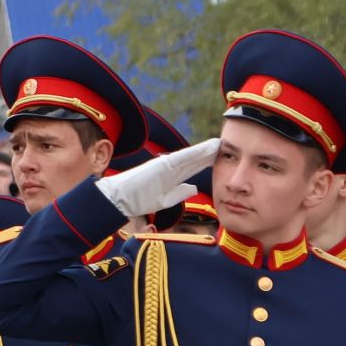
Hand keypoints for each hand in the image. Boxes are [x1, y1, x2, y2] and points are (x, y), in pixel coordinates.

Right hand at [95, 138, 218, 223]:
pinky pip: (182, 157)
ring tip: (219, 144)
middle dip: (209, 153)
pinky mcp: (162, 165)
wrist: (121, 199)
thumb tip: (193, 188)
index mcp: (171, 177)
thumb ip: (179, 193)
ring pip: (191, 156)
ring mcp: (166, 165)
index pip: (193, 168)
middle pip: (194, 160)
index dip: (206, 162)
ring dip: (205, 150)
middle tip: (225, 146)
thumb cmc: (138, 201)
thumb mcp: (164, 200)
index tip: (220, 158)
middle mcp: (170, 168)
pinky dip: (195, 152)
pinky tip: (206, 148)